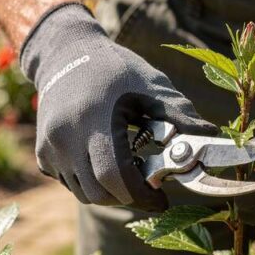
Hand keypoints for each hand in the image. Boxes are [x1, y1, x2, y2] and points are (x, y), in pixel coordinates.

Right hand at [22, 3, 215, 210]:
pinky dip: (90, 181)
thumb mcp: (151, 85)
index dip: (141, 196)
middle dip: (128, 196)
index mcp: (95, 121)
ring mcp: (50, 148)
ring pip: (84, 193)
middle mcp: (66, 138)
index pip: (115, 177)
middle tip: (148, 185)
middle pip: (99, 193)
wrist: (66, 53)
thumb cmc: (115, 69)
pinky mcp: (43, 153)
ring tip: (127, 168)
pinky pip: (69, 183)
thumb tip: (212, 137)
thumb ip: (180, 114)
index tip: (161, 200)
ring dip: (109, 191)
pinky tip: (103, 159)